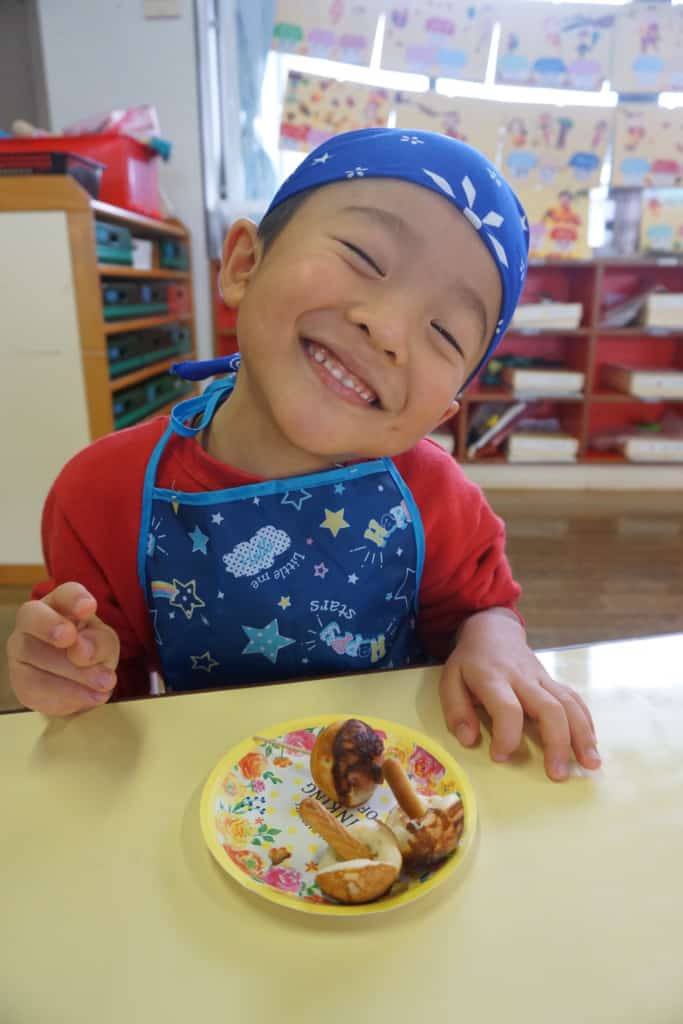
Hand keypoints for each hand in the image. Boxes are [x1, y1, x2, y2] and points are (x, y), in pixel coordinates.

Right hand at [6, 582, 119, 715]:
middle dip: (52, 627)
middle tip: (76, 645)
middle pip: (34, 617)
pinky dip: (66, 695)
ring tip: (105, 684)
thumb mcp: (105, 644)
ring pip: (35, 655)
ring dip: (73, 673)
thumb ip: (99, 643)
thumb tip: (81, 652)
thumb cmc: (91, 649)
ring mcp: (21, 649)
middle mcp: (33, 620)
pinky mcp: (20, 680)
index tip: (89, 608)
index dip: (75, 598)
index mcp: (60, 604)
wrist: (79, 681)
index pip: (64, 593)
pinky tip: (90, 698)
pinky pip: (35, 687)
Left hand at [438, 609, 599, 781]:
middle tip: (557, 775)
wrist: (493, 631)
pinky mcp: (553, 681)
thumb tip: (469, 740)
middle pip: (550, 708)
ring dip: (582, 735)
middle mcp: (523, 678)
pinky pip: (575, 699)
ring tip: (590, 764)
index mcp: (493, 678)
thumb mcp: (450, 681)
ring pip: (569, 704)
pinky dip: (586, 722)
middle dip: (557, 743)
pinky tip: (591, 745)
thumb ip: (457, 711)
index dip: (507, 735)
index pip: (508, 708)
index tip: (500, 757)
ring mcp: (542, 678)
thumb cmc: (470, 662)